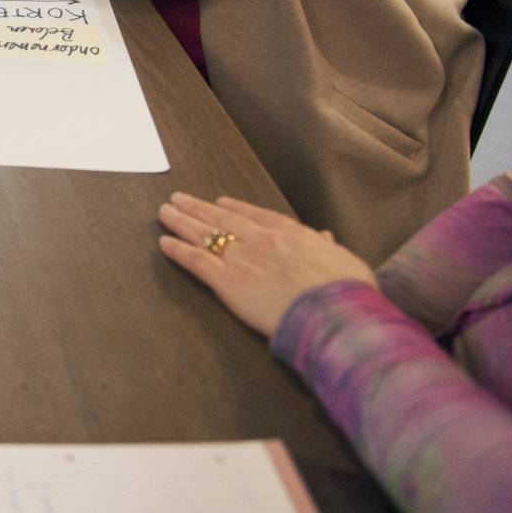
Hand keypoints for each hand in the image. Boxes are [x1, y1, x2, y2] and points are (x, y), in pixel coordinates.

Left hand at [157, 192, 376, 336]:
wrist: (334, 313)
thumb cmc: (347, 292)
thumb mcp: (346, 261)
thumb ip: (329, 247)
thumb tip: (325, 237)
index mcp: (291, 233)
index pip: (255, 214)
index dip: (234, 207)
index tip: (220, 201)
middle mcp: (262, 240)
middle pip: (223, 218)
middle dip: (198, 207)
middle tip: (179, 199)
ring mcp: (243, 259)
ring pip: (204, 234)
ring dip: (181, 222)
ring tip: (165, 212)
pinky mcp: (228, 282)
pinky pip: (196, 261)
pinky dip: (178, 250)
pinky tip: (164, 243)